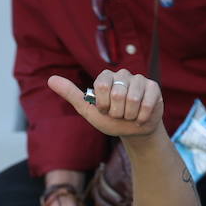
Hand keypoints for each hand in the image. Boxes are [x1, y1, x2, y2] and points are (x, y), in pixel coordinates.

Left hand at [48, 69, 163, 139]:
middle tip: (118, 113)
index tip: (104, 109)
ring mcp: (140, 80)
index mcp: (106, 77)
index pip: (102, 85)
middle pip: (118, 93)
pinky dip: (141, 117)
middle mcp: (123, 74)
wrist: (131, 131)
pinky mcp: (154, 88)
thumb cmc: (109, 119)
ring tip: (129, 115)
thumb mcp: (87, 109)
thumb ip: (71, 94)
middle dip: (116, 111)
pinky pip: (147, 103)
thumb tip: (50, 79)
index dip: (103, 103)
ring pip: (133, 99)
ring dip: (129, 115)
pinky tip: (140, 118)